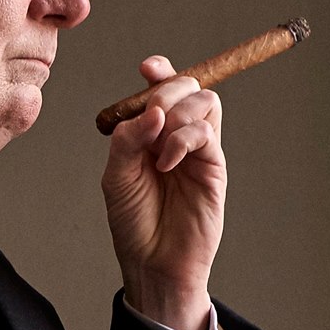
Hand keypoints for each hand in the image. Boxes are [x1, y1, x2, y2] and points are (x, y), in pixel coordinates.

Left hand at [101, 56, 226, 329]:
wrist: (151, 262)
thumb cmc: (132, 220)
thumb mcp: (116, 175)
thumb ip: (127, 139)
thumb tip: (151, 110)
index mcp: (150, 133)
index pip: (162, 90)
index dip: (160, 72)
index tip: (148, 68)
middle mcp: (176, 137)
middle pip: (188, 87)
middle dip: (166, 90)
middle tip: (149, 116)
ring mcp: (197, 151)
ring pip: (205, 103)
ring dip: (177, 112)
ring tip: (158, 146)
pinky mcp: (213, 169)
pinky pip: (206, 135)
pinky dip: (182, 139)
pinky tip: (165, 163)